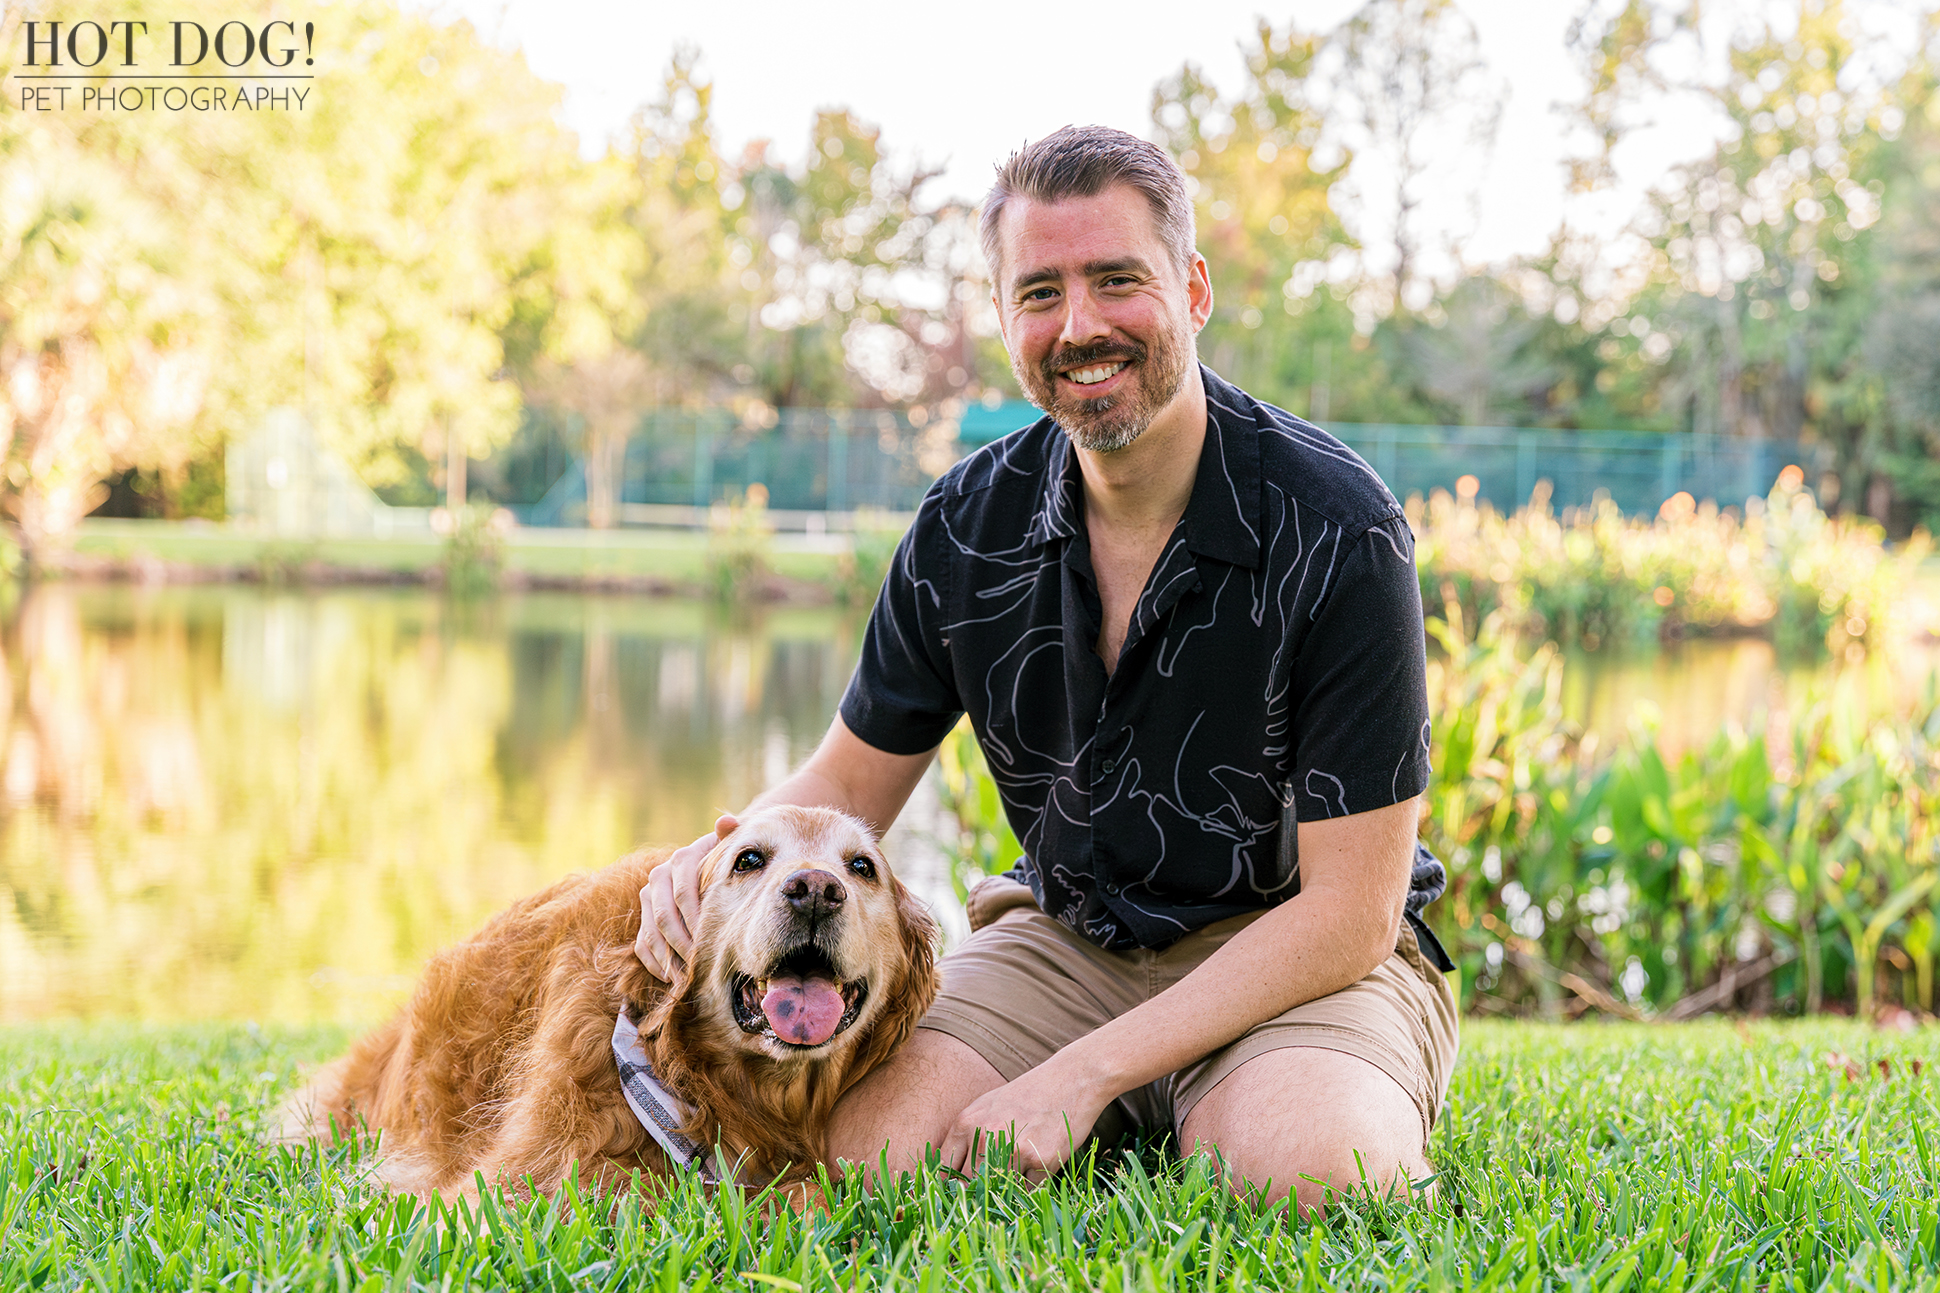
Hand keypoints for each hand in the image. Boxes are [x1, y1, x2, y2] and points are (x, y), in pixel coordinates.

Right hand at [635, 813, 736, 979]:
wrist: (715, 867)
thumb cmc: (730, 861)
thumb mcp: (733, 847)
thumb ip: (731, 835)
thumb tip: (725, 821)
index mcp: (681, 859)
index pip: (683, 892)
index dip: (696, 918)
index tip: (711, 940)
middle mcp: (659, 876)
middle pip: (664, 917)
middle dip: (683, 944)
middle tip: (701, 965)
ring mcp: (648, 898)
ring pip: (651, 933)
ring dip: (669, 959)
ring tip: (689, 978)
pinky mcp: (643, 919)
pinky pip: (642, 946)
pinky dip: (656, 964)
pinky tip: (674, 978)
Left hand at [937, 1059, 1109, 1183]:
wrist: (1070, 1080)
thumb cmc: (1026, 1095)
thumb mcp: (986, 1106)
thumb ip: (965, 1135)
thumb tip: (944, 1175)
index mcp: (967, 1123)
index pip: (944, 1169)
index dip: (949, 1186)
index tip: (958, 1194)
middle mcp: (986, 1137)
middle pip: (970, 1185)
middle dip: (979, 1192)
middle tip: (993, 1187)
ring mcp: (1014, 1149)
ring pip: (1000, 1189)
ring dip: (1009, 1186)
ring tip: (1023, 1162)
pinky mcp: (1041, 1160)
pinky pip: (1029, 1189)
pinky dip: (1034, 1182)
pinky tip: (1042, 1157)